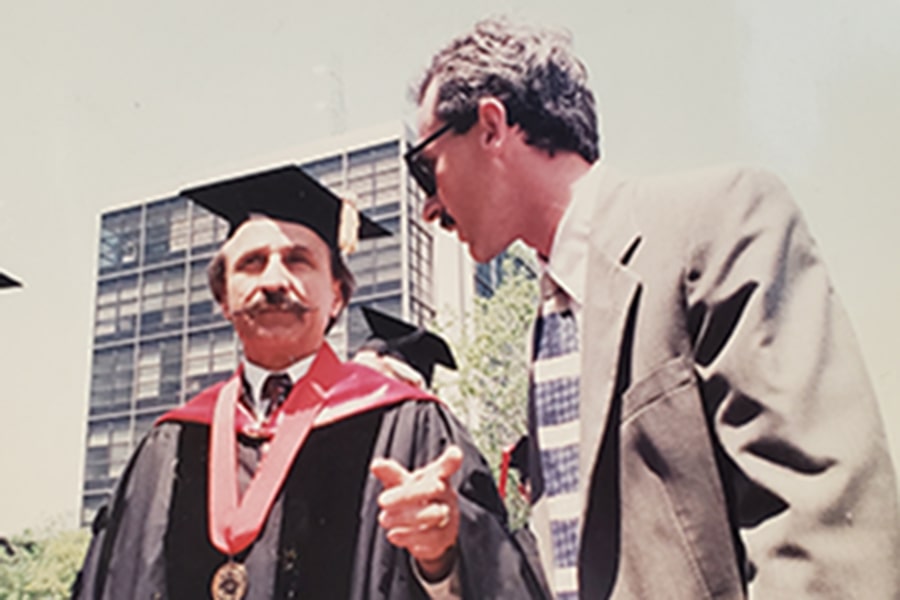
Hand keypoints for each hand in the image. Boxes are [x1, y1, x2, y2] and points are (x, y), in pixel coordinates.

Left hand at [370, 445, 462, 580]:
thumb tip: (376, 464)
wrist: (430, 532)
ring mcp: (449, 517)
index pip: (447, 466)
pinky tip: (394, 535)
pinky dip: (410, 537)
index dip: (451, 460)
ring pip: (433, 515)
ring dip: (405, 518)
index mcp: (438, 477)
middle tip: (381, 501)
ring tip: (383, 519)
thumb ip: (391, 474)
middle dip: (406, 495)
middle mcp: (447, 495)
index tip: (454, 453)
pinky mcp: (445, 538)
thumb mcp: (403, 484)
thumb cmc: (416, 499)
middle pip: (433, 489)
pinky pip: (431, 539)